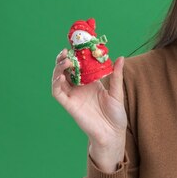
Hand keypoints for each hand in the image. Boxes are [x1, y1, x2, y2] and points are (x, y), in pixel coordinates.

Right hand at [51, 49, 127, 164]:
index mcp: (90, 82)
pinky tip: (61, 75)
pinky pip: (57, 92)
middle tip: (67, 51)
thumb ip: (116, 75)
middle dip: (63, 59)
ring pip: (58, 79)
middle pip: (66, 70)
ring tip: (65, 60)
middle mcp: (79, 87)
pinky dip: (56, 83)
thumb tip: (120, 57)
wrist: (112, 133)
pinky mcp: (69, 105)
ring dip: (58, 68)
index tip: (77, 44)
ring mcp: (73, 96)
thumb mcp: (117, 92)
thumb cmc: (116, 114)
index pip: (79, 65)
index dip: (76, 55)